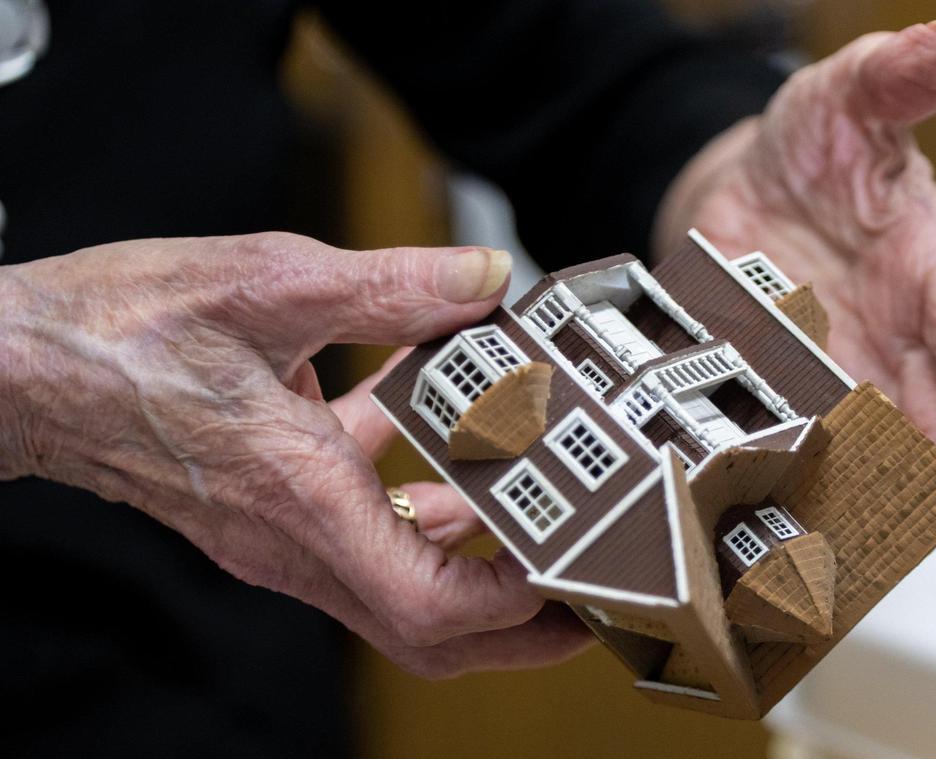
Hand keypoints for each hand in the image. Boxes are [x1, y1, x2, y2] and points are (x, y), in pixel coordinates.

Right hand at [0, 233, 591, 677]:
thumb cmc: (119, 330)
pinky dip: (413, 502)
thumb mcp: (268, 282)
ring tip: (540, 526)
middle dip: (514, 629)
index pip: (426, 601)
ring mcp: (277, 536)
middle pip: (423, 630)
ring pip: (396, 589)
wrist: (24, 365)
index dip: (512, 604)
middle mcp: (290, 539)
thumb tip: (481, 280)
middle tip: (584, 596)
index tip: (573, 574)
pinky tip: (440, 435)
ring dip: (474, 571)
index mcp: (297, 496)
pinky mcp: (266, 511)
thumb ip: (389, 286)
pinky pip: (358, 530)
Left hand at [653, 20, 935, 480]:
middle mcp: (901, 328)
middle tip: (922, 510)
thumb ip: (890, 78)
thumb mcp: (844, 99)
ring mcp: (846, 367)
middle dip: (935, 460)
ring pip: (873, 440)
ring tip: (855, 534)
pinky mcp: (791, 388)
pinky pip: (802, 438)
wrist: (750, 189)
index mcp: (932, 260)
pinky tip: (788, 513)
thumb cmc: (814, 146)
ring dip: (869, 485)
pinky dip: (801, 475)